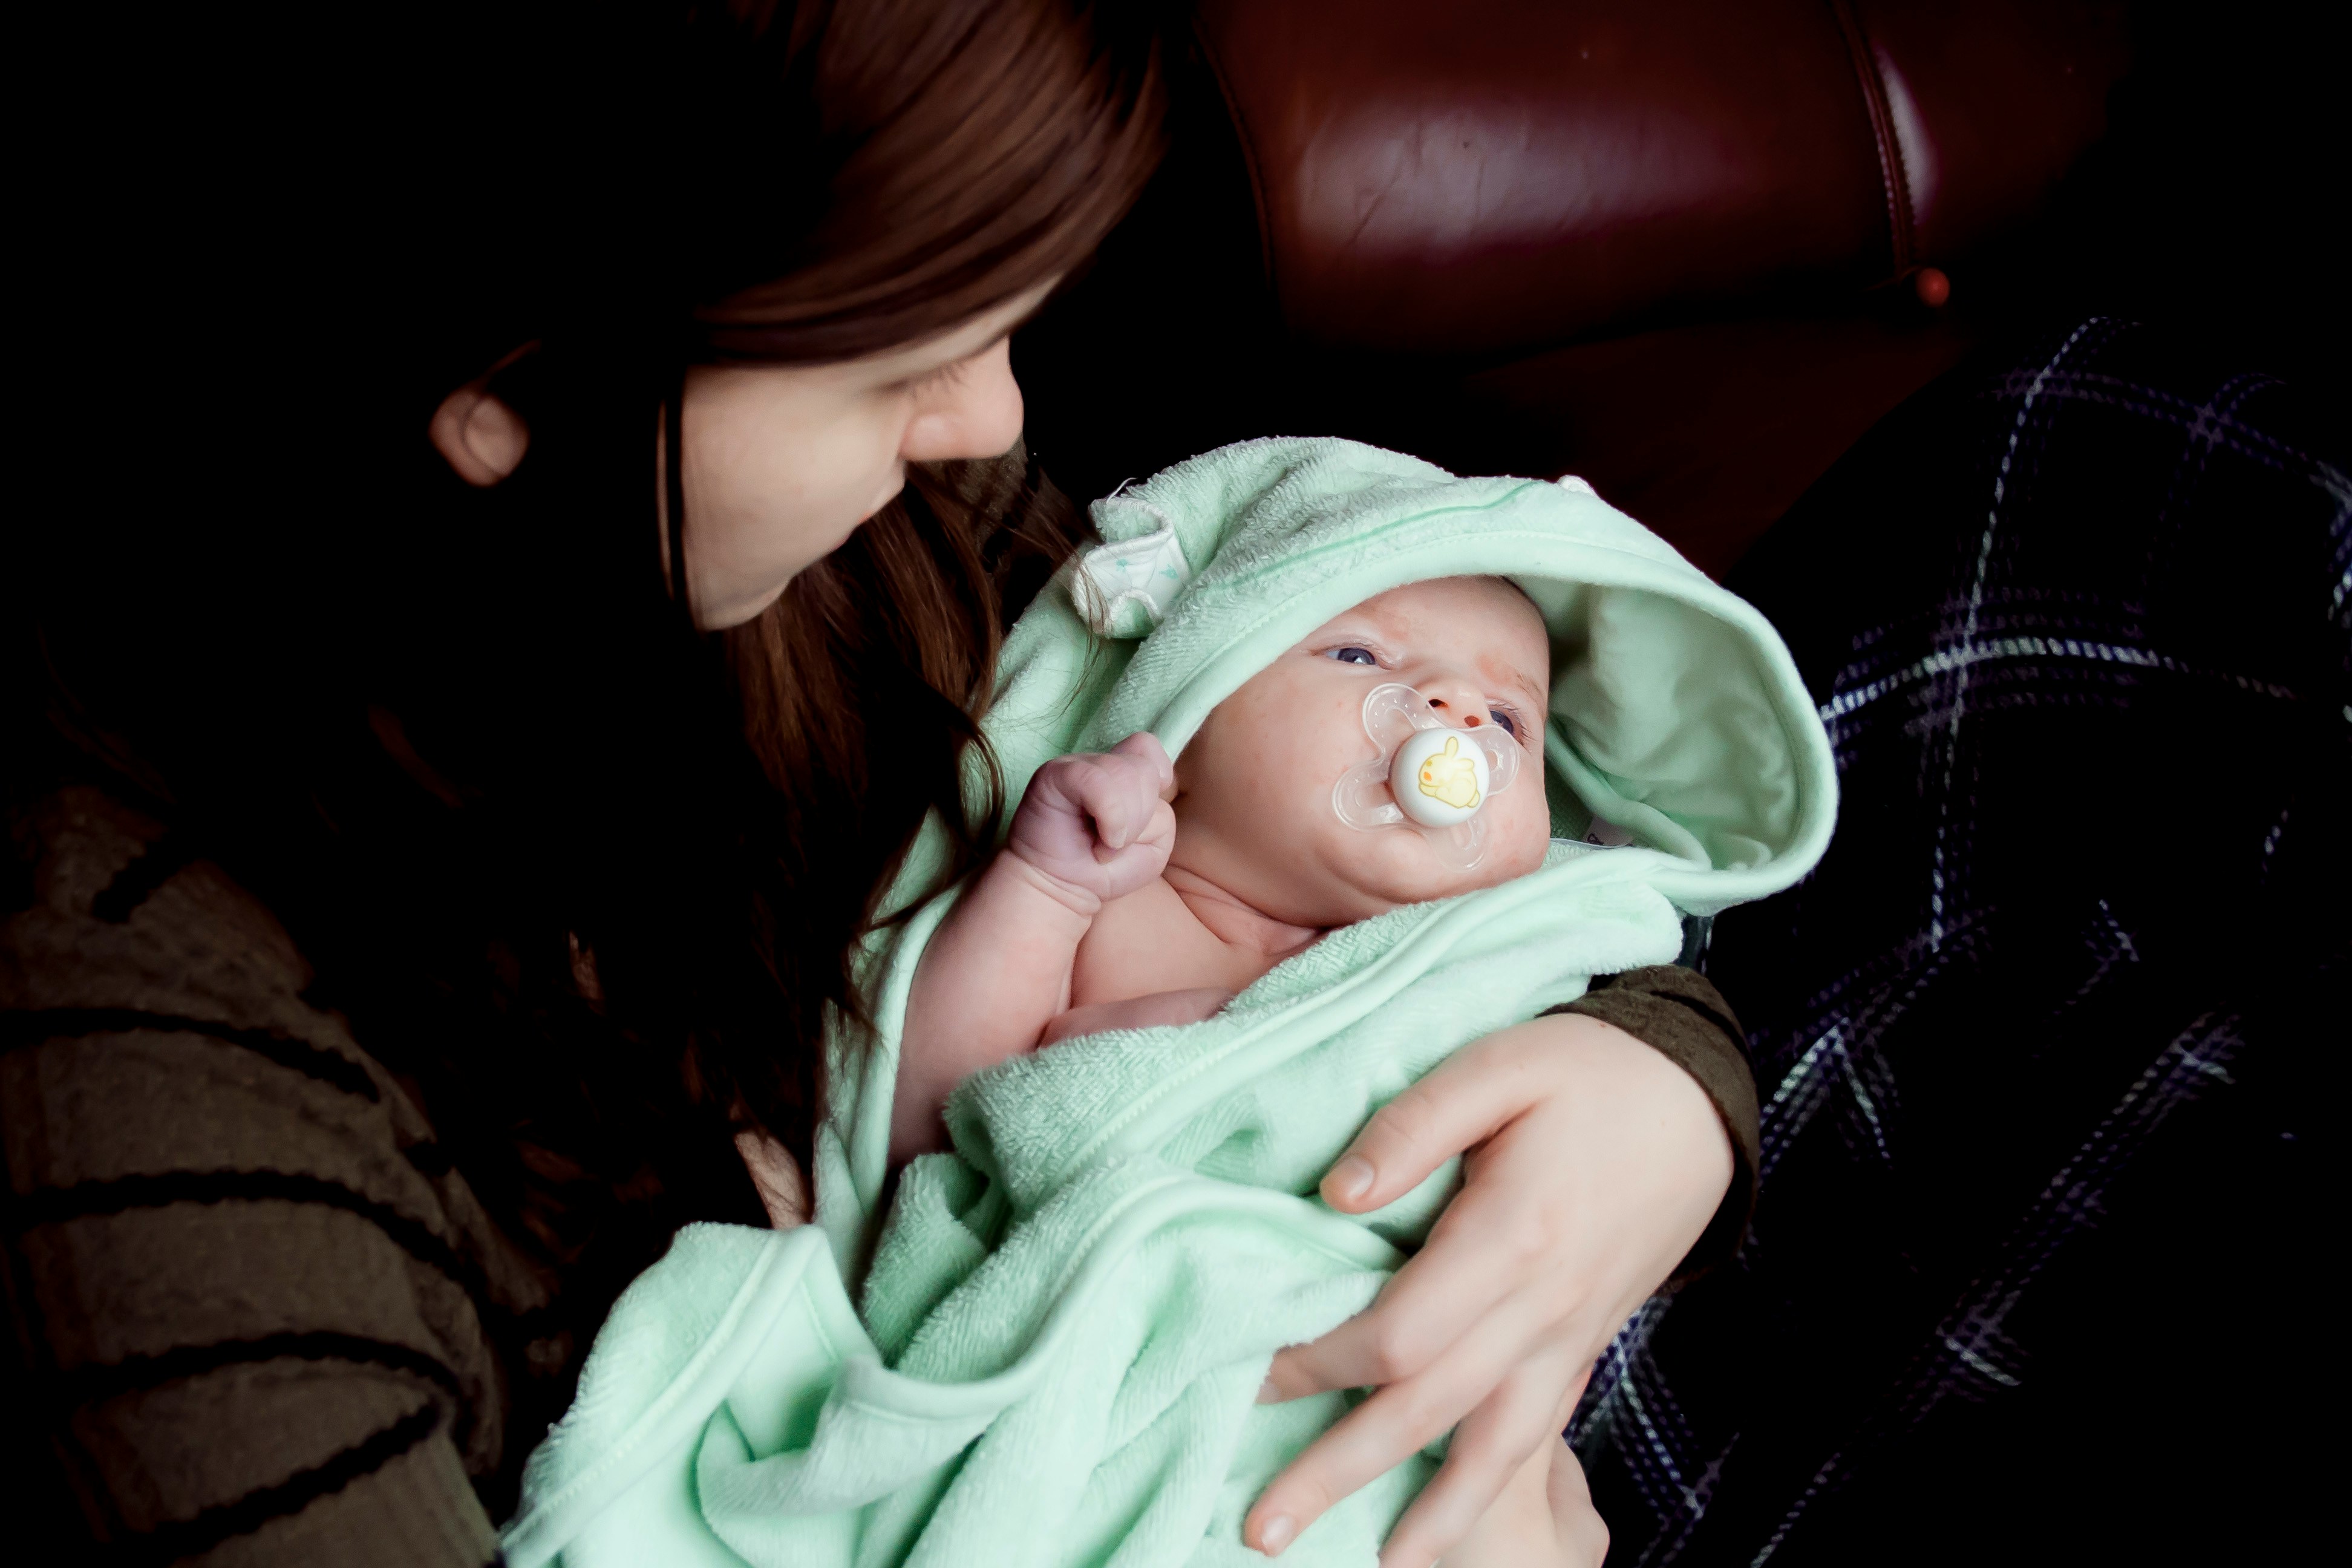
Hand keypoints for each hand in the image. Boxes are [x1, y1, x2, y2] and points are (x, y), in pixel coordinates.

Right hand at [1005, 732, 1176, 909]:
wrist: (1060, 889)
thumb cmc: (1104, 869)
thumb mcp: (1153, 846)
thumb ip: (1163, 815)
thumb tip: (1147, 795)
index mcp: (1122, 772)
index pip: (1148, 748)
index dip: (1157, 779)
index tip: (1142, 818)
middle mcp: (1099, 764)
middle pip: (1145, 769)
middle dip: (1141, 817)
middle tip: (1116, 842)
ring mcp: (1076, 764)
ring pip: (1125, 774)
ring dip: (1124, 824)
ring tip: (1104, 845)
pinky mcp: (1055, 774)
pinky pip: (1098, 782)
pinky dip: (1111, 818)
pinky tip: (1100, 842)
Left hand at [1245, 1012, 1730, 1567]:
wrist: (1699, 1105)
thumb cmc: (1588, 1072)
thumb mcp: (1498, 1066)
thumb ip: (1412, 1127)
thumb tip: (1332, 1196)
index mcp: (1512, 1234)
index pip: (1400, 1332)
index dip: (1321, 1360)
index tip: (1251, 1370)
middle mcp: (1542, 1306)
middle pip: (1428, 1410)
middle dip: (1340, 1471)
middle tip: (1261, 1528)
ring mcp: (1566, 1337)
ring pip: (1491, 1449)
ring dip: (1428, 1516)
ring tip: (1372, 1567)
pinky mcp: (1579, 1347)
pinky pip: (1533, 1437)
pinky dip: (1489, 1492)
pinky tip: (1449, 1529)